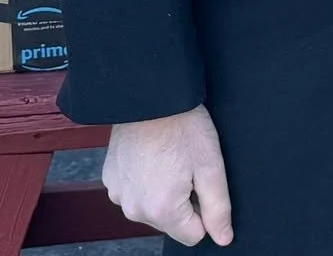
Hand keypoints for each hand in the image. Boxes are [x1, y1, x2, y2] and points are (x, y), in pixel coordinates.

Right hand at [103, 105, 233, 246]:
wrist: (149, 94)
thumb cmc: (183, 125)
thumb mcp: (211, 165)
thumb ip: (218, 207)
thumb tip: (223, 238)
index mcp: (162, 210)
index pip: (193, 234)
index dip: (203, 208)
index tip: (200, 179)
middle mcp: (134, 210)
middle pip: (171, 222)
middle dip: (182, 199)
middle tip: (185, 164)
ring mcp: (118, 195)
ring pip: (151, 207)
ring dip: (162, 190)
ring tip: (168, 156)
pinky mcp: (110, 179)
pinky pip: (134, 191)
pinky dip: (144, 179)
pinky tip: (151, 154)